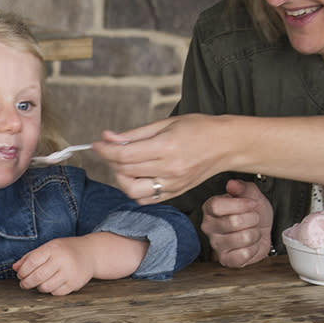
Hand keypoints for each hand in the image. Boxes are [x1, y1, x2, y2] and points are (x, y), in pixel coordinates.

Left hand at [13, 238, 94, 295]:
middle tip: (24, 284)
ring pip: (46, 287)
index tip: (20, 274)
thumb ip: (31, 257)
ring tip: (39, 283)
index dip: (22, 271)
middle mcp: (62, 260)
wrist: (90, 253)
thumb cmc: (65, 250)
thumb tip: (15, 268)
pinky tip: (52, 284)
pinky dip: (51, 291)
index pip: (31, 262)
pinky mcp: (75, 283)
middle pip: (37, 276)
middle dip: (26, 283)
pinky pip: (56, 293)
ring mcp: (70, 273)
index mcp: (53, 249)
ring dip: (39, 287)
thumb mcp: (49, 247)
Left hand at [95, 115, 230, 203]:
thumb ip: (135, 134)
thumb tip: (109, 137)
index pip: (124, 155)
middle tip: (111, 150)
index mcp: (166, 147)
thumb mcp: (166, 123)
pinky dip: (136, 190)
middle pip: (125, 172)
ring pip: (133, 191)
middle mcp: (169, 169)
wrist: (227, 145)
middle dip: (111, 161)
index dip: (105, 150)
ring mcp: (173, 184)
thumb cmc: (199, 129)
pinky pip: (147, 199)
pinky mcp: (176, 193)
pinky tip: (138, 177)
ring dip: (121, 179)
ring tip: (125, 166)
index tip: (97, 144)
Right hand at [201, 179, 272, 266]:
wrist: (262, 228)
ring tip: (252, 230)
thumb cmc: (253, 210)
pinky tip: (250, 244)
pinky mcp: (225, 259)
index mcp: (210, 208)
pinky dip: (254, 248)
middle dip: (253, 219)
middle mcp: (209, 226)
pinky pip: (244, 254)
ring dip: (255, 233)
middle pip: (234, 222)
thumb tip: (232, 184)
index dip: (240, 204)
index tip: (252, 203)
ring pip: (244, 238)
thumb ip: (242, 187)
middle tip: (254, 218)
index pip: (217, 206)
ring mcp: (216, 244)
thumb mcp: (251, 193)